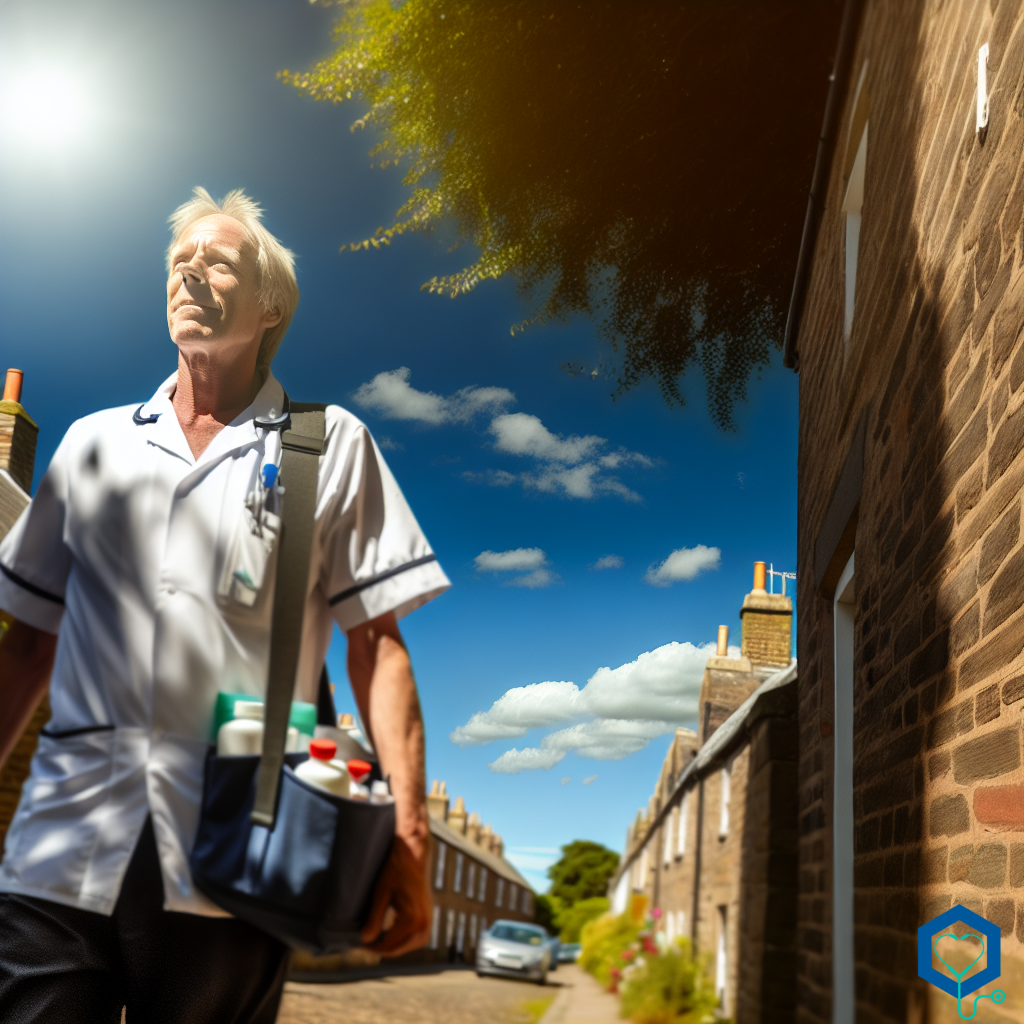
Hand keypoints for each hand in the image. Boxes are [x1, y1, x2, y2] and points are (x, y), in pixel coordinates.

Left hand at [360, 835, 431, 955]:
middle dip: (381, 949)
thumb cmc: (396, 870)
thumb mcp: (381, 894)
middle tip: (365, 943)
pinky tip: (390, 932)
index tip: (359, 944)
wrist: (414, 856)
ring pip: (407, 947)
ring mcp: (428, 922)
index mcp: (413, 919)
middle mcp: (424, 924)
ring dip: (392, 945)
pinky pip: (415, 938)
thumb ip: (374, 919)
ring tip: (376, 939)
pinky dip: (402, 939)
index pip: (389, 946)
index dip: (372, 948)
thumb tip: (364, 940)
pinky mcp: (429, 918)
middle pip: (398, 949)